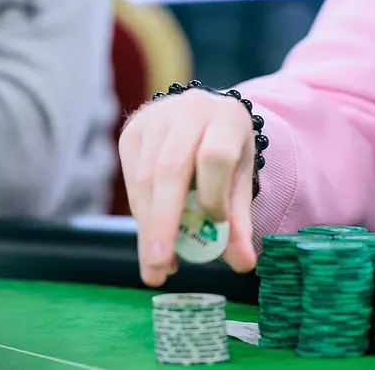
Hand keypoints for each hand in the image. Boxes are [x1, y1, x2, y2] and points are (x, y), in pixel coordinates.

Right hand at [118, 89, 256, 286]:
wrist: (206, 117)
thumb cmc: (227, 152)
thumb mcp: (240, 180)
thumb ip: (239, 222)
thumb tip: (243, 264)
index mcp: (227, 116)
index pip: (215, 156)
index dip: (214, 195)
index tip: (216, 225)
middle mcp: (189, 109)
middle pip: (171, 168)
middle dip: (164, 223)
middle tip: (161, 267)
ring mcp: (156, 116)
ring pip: (145, 177)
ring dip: (148, 226)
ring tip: (156, 264)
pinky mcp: (132, 129)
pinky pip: (131, 178)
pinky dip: (141, 213)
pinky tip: (151, 236)